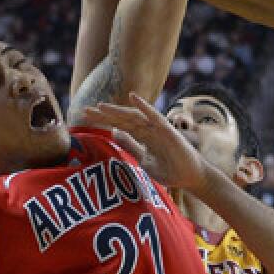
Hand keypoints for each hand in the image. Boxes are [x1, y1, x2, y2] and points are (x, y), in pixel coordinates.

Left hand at [84, 92, 208, 191]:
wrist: (189, 177)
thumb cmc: (170, 169)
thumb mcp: (143, 159)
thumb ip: (130, 145)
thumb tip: (114, 132)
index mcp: (142, 135)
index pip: (119, 125)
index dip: (103, 120)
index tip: (86, 115)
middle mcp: (148, 128)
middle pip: (123, 119)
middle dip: (105, 115)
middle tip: (85, 110)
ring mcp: (158, 128)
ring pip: (134, 116)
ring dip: (118, 110)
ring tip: (101, 106)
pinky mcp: (168, 130)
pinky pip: (154, 116)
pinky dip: (144, 106)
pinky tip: (133, 96)